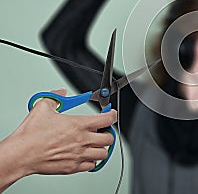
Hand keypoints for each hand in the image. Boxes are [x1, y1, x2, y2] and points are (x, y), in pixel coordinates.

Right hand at [0, 88, 116, 191]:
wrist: (21, 154)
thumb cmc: (31, 134)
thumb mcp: (43, 107)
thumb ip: (55, 97)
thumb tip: (60, 93)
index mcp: (79, 124)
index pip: (107, 119)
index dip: (112, 115)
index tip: (110, 114)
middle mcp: (82, 140)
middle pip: (109, 138)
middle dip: (108, 133)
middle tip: (102, 131)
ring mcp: (79, 155)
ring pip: (103, 153)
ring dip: (102, 148)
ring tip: (96, 144)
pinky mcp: (73, 167)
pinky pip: (92, 165)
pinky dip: (92, 161)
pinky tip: (86, 155)